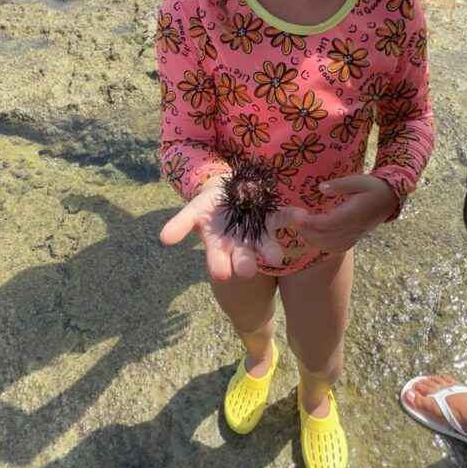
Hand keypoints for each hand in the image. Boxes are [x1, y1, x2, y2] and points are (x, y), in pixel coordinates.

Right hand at [159, 175, 284, 281]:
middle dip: (246, 264)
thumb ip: (180, 225)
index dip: (219, 266)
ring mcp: (258, 232)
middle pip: (244, 258)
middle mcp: (240, 245)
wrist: (227, 193)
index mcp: (220, 247)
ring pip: (265, 243)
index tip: (221, 275)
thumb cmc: (208, 208)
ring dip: (271, 250)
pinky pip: (284, 218)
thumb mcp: (192, 213)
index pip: (218, 261)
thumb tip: (163, 238)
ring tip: (279, 258)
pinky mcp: (271, 216)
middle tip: (249, 271)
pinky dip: (293, 218)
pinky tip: (303, 216)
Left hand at [273, 175, 397, 254]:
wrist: (389, 200)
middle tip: (293, 222)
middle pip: (326, 237)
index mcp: (353, 214)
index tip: (297, 217)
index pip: (328, 223)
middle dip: (307, 232)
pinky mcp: (353, 240)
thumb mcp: (357, 180)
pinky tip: (312, 237)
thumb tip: (321, 188)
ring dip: (312, 240)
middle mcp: (352, 229)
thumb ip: (339, 185)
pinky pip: (335, 249)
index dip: (311, 222)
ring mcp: (353, 236)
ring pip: (329, 246)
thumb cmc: (372, 188)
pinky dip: (321, 246)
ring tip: (299, 228)